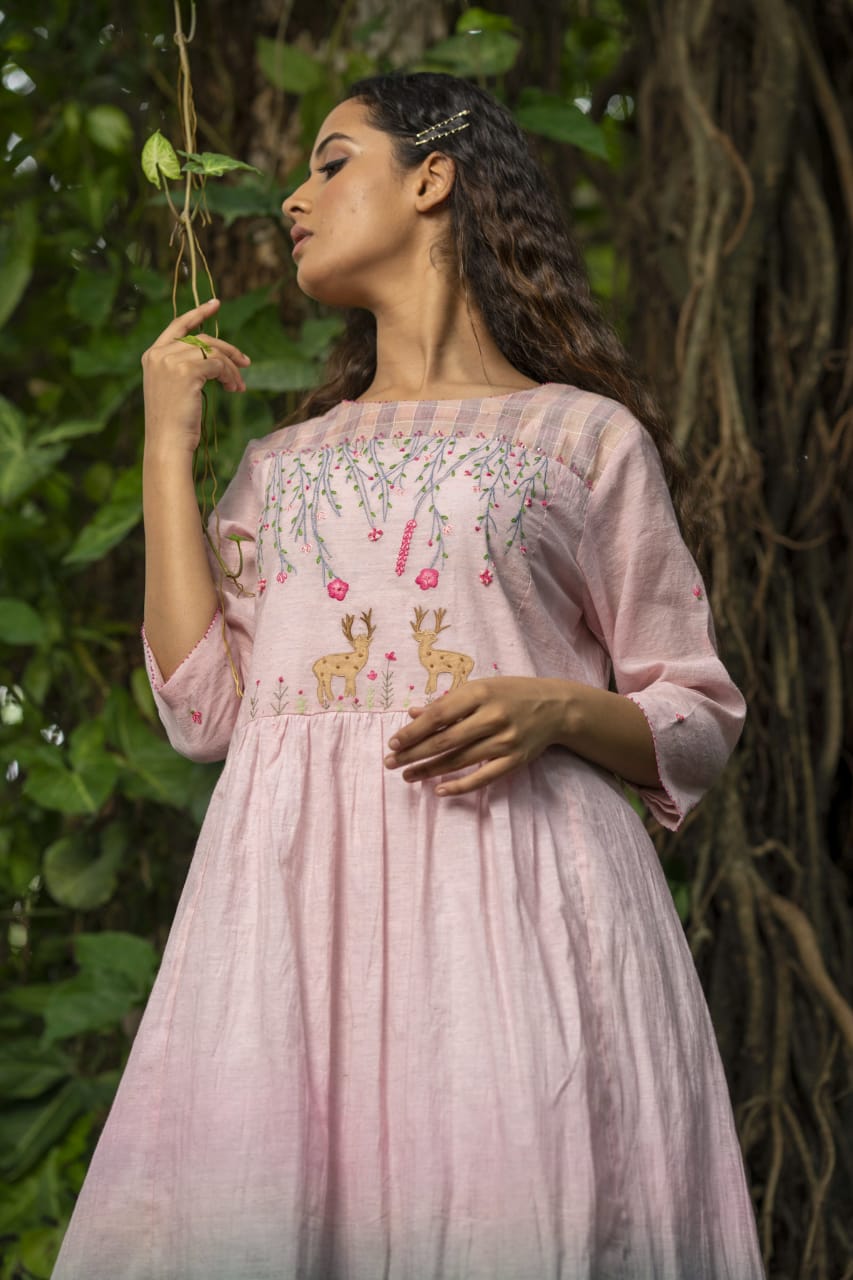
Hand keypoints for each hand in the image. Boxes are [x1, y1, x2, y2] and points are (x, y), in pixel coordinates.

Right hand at [141, 298, 251, 454]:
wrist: (167, 443)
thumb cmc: (174, 423)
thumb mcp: (175, 389)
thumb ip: (185, 367)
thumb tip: (216, 358)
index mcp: (152, 355)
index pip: (178, 326)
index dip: (198, 314)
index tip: (216, 304)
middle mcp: (159, 354)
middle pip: (202, 340)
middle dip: (228, 350)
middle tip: (246, 363)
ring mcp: (171, 360)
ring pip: (213, 352)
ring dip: (232, 368)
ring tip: (239, 386)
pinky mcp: (187, 371)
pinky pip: (218, 364)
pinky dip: (230, 375)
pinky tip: (234, 388)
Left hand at [383, 677, 569, 795]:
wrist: (556, 707)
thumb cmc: (511, 693)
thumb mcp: (480, 688)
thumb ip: (447, 703)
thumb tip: (412, 714)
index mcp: (480, 693)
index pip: (438, 715)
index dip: (413, 731)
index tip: (393, 743)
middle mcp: (492, 717)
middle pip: (445, 740)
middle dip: (414, 753)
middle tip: (391, 763)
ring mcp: (504, 741)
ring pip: (459, 761)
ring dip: (429, 770)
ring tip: (407, 776)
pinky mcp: (515, 761)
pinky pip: (483, 778)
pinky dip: (460, 786)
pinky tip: (439, 790)